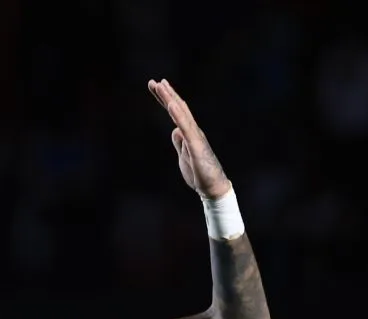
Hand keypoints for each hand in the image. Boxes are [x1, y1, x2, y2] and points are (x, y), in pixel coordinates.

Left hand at [148, 79, 230, 199]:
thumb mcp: (184, 155)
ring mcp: (195, 137)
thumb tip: (175, 130)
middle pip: (178, 108)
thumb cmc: (199, 172)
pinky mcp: (196, 145)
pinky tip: (172, 104)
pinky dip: (179, 115)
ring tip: (161, 86)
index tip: (156, 87)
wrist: (213, 187)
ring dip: (171, 99)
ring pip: (182, 114)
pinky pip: (186, 127)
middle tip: (154, 81)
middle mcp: (193, 131)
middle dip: (166, 94)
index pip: (176, 113)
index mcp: (188, 133)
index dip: (166, 99)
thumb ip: (179, 142)